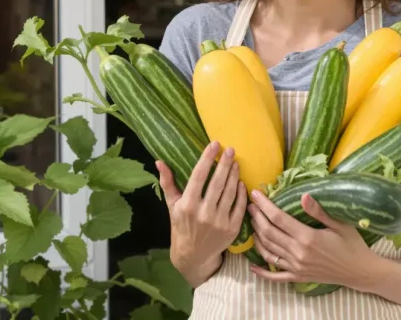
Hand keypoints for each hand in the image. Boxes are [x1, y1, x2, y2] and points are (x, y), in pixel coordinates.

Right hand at [157, 141, 247, 286]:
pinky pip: (239, 206)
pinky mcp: (232, 229)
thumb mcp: (172, 205)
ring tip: (235, 162)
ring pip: (229, 193)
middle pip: (217, 183)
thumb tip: (159, 161)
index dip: (207, 159)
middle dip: (224, 164)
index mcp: (187, 205)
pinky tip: (240, 182)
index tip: (214, 144)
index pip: (198, 177)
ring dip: (234, 175)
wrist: (194, 256)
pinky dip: (240, 193)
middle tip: (230, 149)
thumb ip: (167, 182)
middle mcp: (203, 213)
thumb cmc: (181, 226)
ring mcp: (219, 222)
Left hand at [247, 190, 376, 289]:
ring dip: (257, 237)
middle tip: (250, 205)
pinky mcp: (298, 277)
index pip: (279, 218)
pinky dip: (262, 272)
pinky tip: (252, 267)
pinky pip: (276, 276)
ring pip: (268, 251)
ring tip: (252, 224)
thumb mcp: (339, 224)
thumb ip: (319, 211)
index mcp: (307, 237)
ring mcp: (296, 267)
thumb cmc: (352, 244)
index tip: (256, 194)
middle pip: (269, 233)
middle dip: (257, 218)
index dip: (265, 205)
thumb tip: (303, 195)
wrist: (359, 271)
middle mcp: (298, 253)